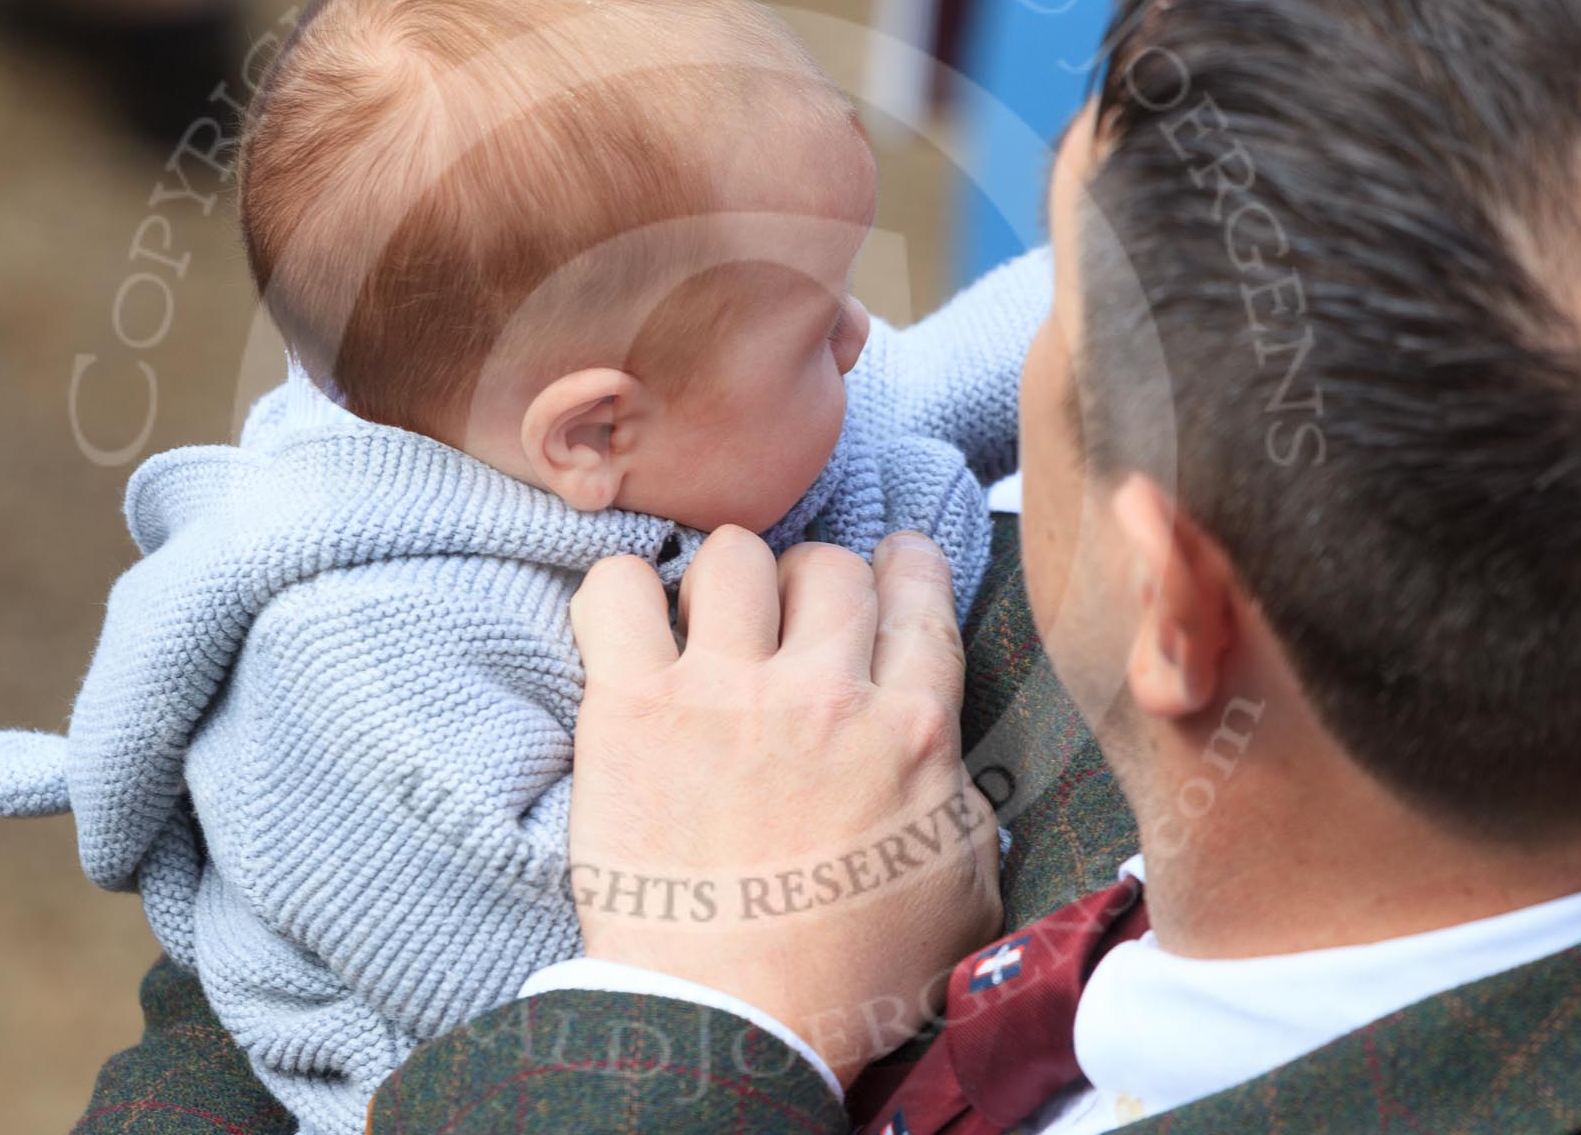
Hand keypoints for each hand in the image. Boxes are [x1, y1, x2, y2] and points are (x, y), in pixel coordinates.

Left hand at [567, 527, 1001, 1084]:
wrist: (730, 1024)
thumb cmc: (845, 978)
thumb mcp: (960, 897)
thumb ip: (964, 808)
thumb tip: (946, 762)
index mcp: (910, 731)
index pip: (917, 594)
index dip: (903, 566)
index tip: (888, 565)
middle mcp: (823, 693)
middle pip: (828, 564)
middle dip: (815, 583)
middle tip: (790, 625)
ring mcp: (723, 692)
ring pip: (733, 555)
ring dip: (725, 584)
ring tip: (709, 628)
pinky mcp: (632, 706)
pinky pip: (617, 588)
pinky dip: (621, 593)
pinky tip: (632, 630)